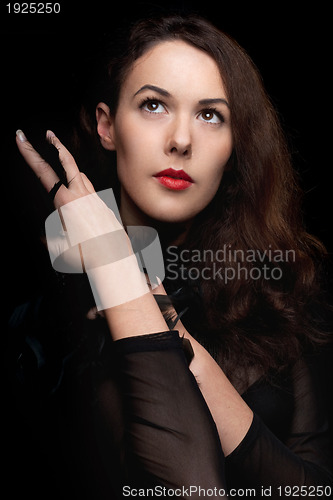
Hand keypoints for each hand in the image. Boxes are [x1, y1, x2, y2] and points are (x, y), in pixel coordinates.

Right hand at [16, 129, 148, 308]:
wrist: (114, 261)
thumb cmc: (86, 257)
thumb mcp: (60, 248)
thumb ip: (50, 238)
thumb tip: (43, 236)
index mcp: (66, 202)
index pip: (43, 172)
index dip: (30, 154)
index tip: (21, 139)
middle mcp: (82, 196)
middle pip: (68, 162)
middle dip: (56, 145)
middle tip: (48, 135)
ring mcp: (96, 199)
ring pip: (82, 176)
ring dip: (70, 168)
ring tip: (62, 165)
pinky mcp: (105, 206)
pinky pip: (92, 193)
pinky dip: (83, 191)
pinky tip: (82, 204)